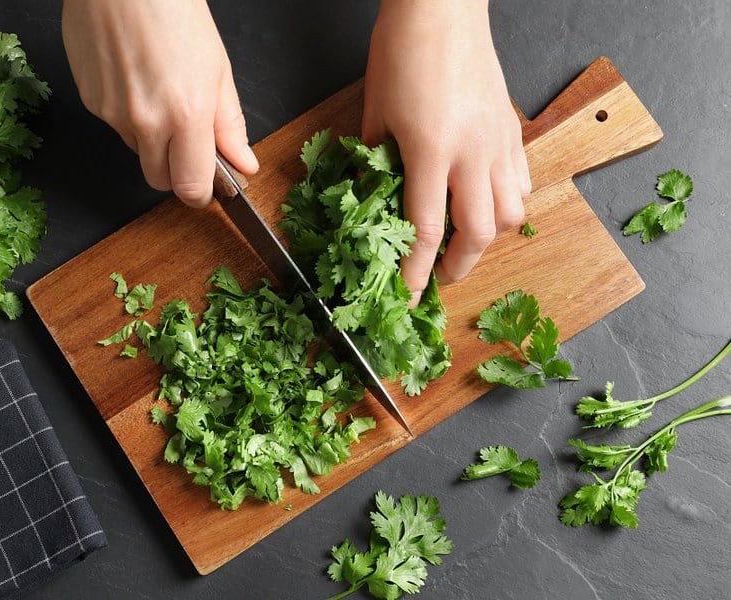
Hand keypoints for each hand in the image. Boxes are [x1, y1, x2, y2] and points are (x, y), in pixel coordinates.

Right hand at [62, 0, 258, 206]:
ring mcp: (113, 114)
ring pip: (136, 151)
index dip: (200, 192)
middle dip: (175, 170)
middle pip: (159, 180)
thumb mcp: (218, 69)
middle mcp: (146, 122)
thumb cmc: (172, 10)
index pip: (190, 187)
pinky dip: (127, 114)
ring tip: (159, 92)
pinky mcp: (90, 102)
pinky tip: (135, 79)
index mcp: (185, 115)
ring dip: (151, 138)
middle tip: (186, 138)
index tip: (207, 185)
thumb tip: (243, 163)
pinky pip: (115, 125)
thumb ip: (229, 125)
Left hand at [362, 0, 530, 305]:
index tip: (408, 295)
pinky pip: (522, 181)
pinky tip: (488, 204)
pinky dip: (508, 204)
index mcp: (431, 149)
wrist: (442, 7)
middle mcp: (472, 152)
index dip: (416, 270)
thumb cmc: (402, 52)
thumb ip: (374, 162)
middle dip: (458, 266)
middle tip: (439, 276)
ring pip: (511, 212)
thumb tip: (369, 200)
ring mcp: (498, 141)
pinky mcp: (512, 129)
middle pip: (479, 232)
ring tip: (465, 244)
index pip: (427, 228)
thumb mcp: (374, 112)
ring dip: (488, 240)